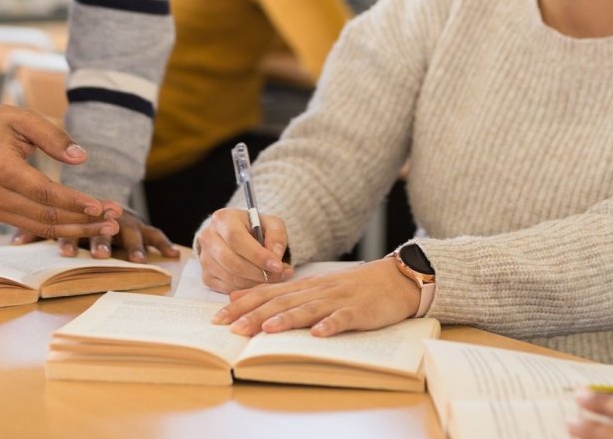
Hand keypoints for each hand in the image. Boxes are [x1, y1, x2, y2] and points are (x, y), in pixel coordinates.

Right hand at [0, 104, 120, 236]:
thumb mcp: (23, 119)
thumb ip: (54, 137)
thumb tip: (82, 157)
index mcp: (0, 169)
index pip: (43, 193)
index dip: (74, 201)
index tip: (101, 206)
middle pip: (46, 215)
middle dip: (85, 219)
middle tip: (117, 218)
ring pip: (43, 226)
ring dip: (79, 228)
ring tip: (110, 226)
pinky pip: (35, 226)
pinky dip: (63, 228)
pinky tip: (88, 226)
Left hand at [13, 211, 180, 261]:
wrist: (102, 206)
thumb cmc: (77, 217)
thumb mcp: (57, 221)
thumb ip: (38, 231)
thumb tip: (16, 243)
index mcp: (84, 217)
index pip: (76, 227)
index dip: (70, 240)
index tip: (63, 252)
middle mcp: (107, 218)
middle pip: (105, 229)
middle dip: (103, 242)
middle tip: (100, 255)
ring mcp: (127, 222)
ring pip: (133, 231)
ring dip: (134, 246)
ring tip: (138, 261)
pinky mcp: (142, 227)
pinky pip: (155, 234)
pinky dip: (163, 243)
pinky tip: (173, 255)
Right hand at [195, 208, 292, 292]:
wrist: (238, 235)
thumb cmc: (255, 228)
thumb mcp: (271, 224)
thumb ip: (276, 237)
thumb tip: (276, 257)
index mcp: (223, 219)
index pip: (236, 238)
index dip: (257, 255)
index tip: (277, 265)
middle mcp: (208, 237)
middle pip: (230, 260)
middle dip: (257, 272)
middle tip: (278, 275)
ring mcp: (205, 258)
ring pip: (229, 277)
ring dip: (254, 282)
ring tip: (274, 279)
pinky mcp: (206, 275)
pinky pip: (226, 288)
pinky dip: (246, 289)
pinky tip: (260, 283)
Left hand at [211, 257, 420, 336]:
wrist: (394, 279)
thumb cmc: (352, 289)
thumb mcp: (315, 287)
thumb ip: (281, 293)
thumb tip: (240, 296)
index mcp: (305, 287)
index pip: (267, 293)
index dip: (242, 305)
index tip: (218, 319)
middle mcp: (317, 291)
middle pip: (282, 302)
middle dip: (256, 315)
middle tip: (232, 328)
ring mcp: (338, 300)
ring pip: (308, 308)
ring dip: (287, 319)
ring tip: (268, 329)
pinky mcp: (359, 311)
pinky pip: (343, 318)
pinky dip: (330, 325)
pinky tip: (318, 334)